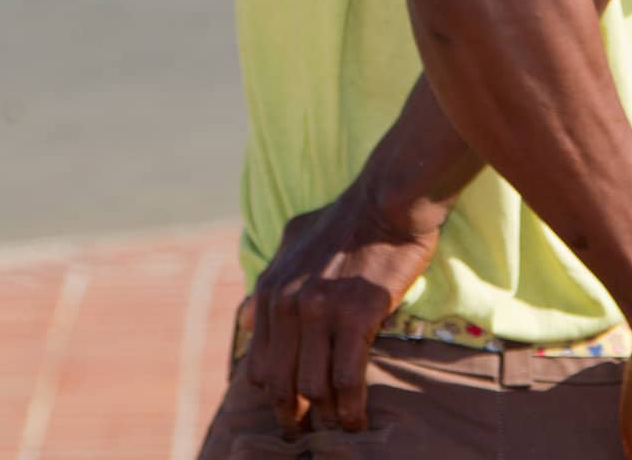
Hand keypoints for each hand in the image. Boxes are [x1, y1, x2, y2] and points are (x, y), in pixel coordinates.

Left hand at [249, 179, 441, 436]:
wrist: (386, 199)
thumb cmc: (345, 218)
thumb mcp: (293, 240)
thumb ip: (269, 281)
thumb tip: (244, 316)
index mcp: (270, 288)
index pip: (260, 364)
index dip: (276, 392)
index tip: (293, 406)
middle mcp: (288, 302)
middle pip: (281, 384)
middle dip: (294, 416)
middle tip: (310, 431)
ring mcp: (321, 310)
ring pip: (313, 388)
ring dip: (325, 418)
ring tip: (338, 429)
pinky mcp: (357, 315)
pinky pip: (348, 380)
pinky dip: (351, 409)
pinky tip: (358, 419)